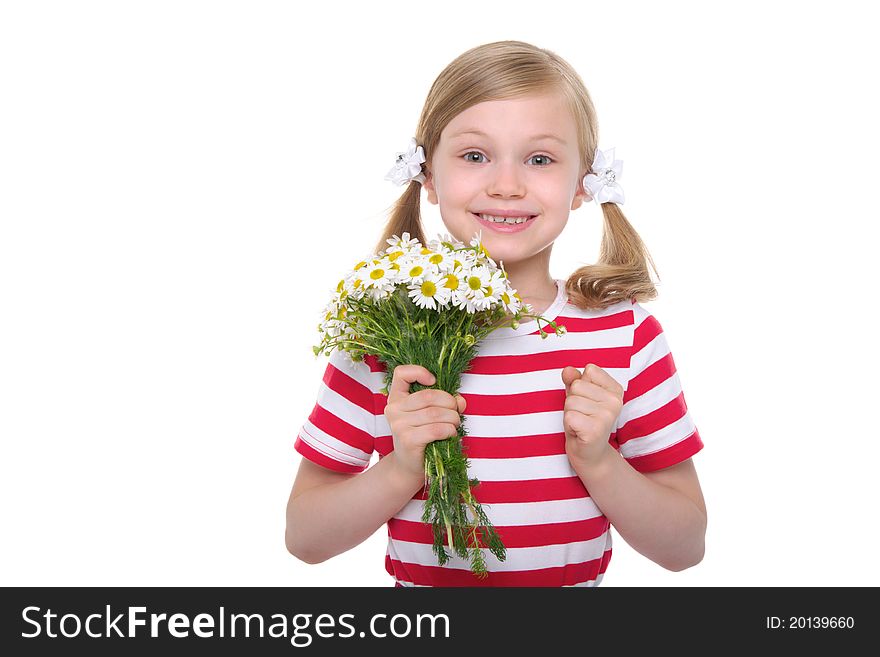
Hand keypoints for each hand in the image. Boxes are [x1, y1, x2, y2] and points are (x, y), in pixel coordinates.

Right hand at [383, 365, 466, 483]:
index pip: (402, 373)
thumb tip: (461, 401)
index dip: (419, 372)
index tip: (433, 381)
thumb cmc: (422, 436)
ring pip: (435, 413)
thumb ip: (445, 402)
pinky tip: (450, 434)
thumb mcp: (430, 415)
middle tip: (455, 412)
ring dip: (453, 418)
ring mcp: (398, 425)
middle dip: (449, 403)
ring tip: (455, 424)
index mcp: (396, 397)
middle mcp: (393, 409)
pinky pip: (436, 429)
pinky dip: (450, 430)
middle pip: (428, 395)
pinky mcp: (408, 440)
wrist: (409, 465)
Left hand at [561, 363, 623, 466]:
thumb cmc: (584, 421)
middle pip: (577, 386)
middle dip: (572, 401)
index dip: (580, 386)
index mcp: (615, 389)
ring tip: (580, 424)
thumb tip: (567, 370)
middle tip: (582, 416)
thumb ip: (574, 379)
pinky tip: (578, 432)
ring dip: (570, 414)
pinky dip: (568, 425)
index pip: (589, 370)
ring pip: (571, 401)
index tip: (587, 402)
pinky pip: (569, 416)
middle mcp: (615, 402)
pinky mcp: (595, 430)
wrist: (590, 454)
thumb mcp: (578, 395)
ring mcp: (607, 416)